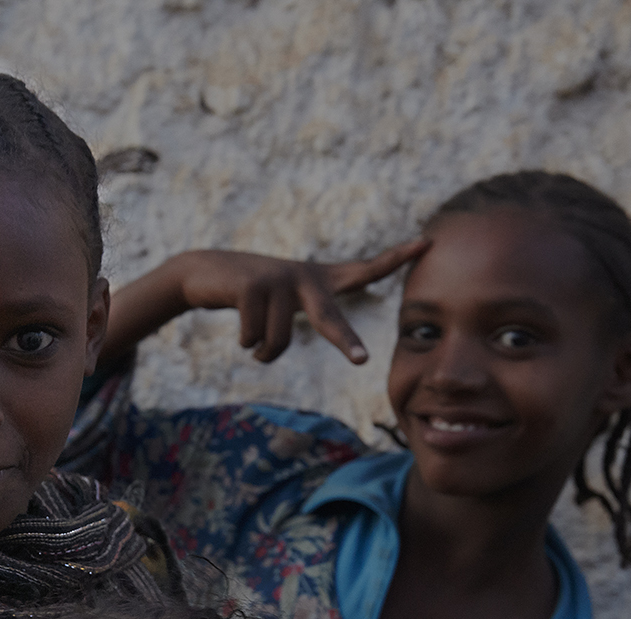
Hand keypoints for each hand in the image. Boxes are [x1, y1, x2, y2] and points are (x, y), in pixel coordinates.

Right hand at [175, 242, 428, 362]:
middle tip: (362, 362)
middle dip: (345, 342)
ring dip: (263, 352)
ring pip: (279, 343)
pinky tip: (240, 327)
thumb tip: (337, 335)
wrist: (203, 273)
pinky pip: (255, 340)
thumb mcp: (287, 303)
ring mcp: (278, 279)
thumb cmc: (253, 296)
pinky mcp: (252, 287)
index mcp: (319, 279)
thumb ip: (316, 312)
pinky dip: (247, 344)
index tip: (426, 243)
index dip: (395, 259)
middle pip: (329, 321)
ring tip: (254, 336)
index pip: (365, 269)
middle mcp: (304, 275)